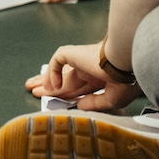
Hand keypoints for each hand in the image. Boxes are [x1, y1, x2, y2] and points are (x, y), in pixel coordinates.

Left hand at [26, 41, 141, 111]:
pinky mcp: (74, 54)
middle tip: (36, 93)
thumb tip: (79, 105)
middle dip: (51, 87)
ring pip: (58, 71)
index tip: (59, 103)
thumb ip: (95, 102)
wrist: (127, 62)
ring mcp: (82, 60)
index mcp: (102, 77)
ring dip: (45, 80)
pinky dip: (52, 72)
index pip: (80, 87)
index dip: (69, 95)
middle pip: (66, 80)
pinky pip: (57, 61)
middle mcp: (90, 68)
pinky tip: (52, 86)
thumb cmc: (127, 80)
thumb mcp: (113, 98)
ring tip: (31, 88)